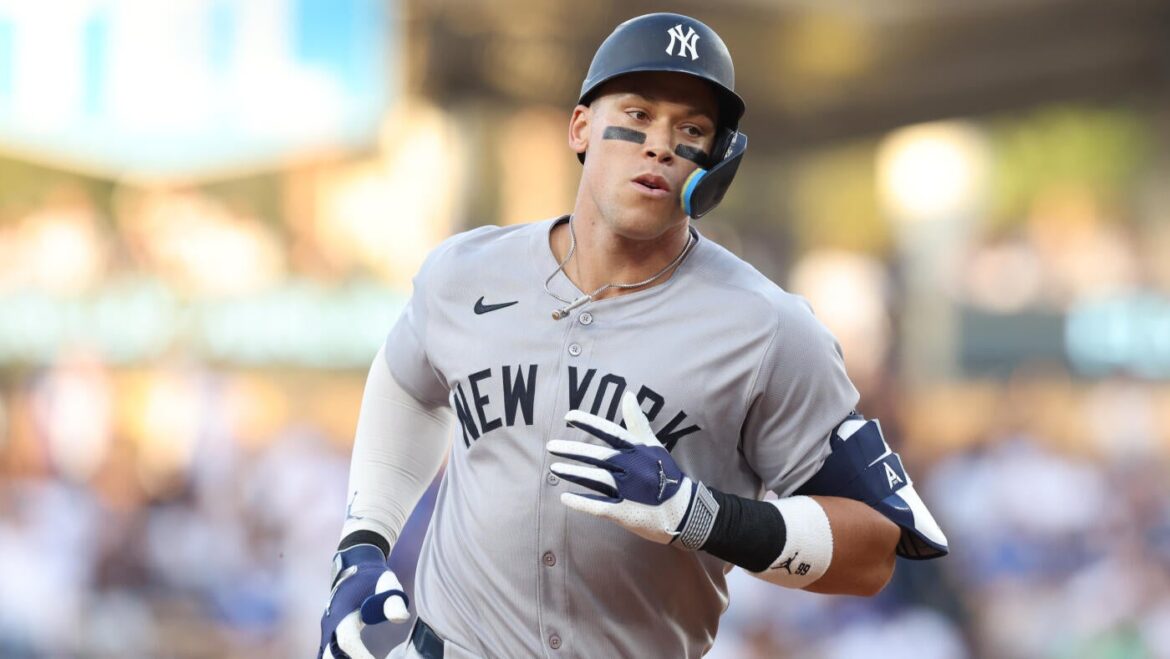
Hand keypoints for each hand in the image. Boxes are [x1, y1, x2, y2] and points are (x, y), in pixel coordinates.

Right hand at [318, 544, 409, 658]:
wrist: (355, 566)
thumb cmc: (374, 578)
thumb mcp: (387, 584)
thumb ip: (393, 602)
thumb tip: (400, 619)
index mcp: (343, 614)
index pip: (347, 641)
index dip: (359, 656)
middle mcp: (330, 625)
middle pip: (330, 656)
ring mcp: (327, 632)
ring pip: (326, 656)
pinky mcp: (330, 636)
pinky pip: (328, 654)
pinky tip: (358, 658)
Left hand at [548, 391, 708, 545]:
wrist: (684, 510)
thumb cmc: (666, 473)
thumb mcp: (654, 445)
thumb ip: (638, 422)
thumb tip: (627, 395)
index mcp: (639, 451)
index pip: (610, 432)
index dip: (589, 423)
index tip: (569, 416)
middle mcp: (633, 468)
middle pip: (597, 456)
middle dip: (572, 449)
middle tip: (550, 446)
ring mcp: (628, 491)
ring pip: (594, 479)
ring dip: (572, 473)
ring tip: (554, 468)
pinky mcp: (624, 512)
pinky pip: (598, 505)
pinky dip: (580, 502)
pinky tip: (564, 497)